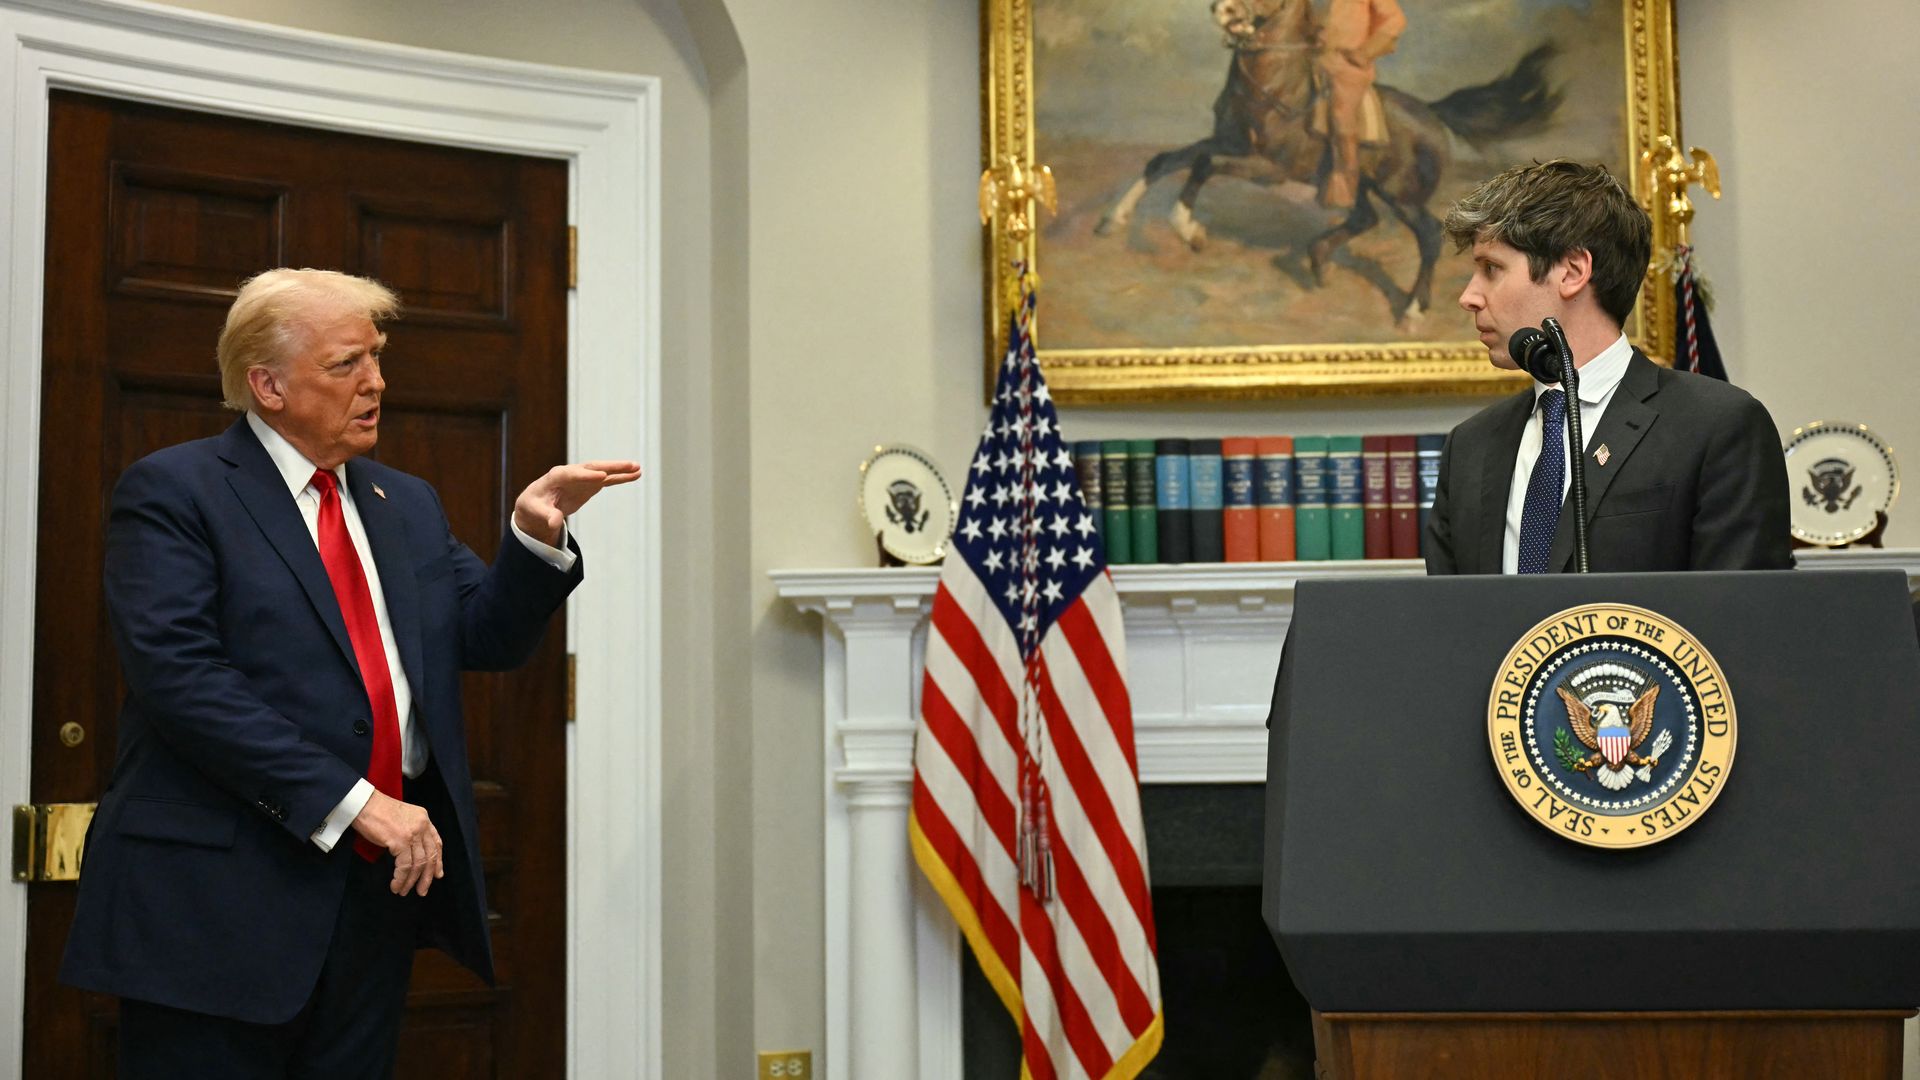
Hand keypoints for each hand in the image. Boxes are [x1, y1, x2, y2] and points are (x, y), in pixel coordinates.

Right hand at [350, 789, 444, 895]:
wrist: (362, 803)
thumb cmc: (376, 811)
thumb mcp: (402, 817)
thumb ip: (411, 830)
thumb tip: (413, 852)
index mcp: (423, 818)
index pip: (436, 843)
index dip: (438, 860)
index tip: (437, 874)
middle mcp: (422, 825)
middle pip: (430, 856)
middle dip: (427, 876)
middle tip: (422, 890)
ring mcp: (412, 833)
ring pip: (418, 864)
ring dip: (411, 881)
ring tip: (403, 891)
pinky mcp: (400, 841)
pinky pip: (404, 866)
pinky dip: (401, 878)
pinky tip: (396, 885)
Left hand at [512, 460, 642, 547]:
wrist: (537, 502)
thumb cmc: (535, 505)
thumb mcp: (536, 512)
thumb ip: (546, 516)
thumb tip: (554, 523)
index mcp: (556, 477)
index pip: (572, 474)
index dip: (587, 475)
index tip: (602, 477)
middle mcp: (571, 473)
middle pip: (592, 467)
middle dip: (610, 467)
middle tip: (628, 466)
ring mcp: (582, 477)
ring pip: (603, 471)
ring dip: (620, 470)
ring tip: (638, 469)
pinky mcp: (590, 483)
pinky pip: (607, 479)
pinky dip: (620, 477)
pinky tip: (635, 475)